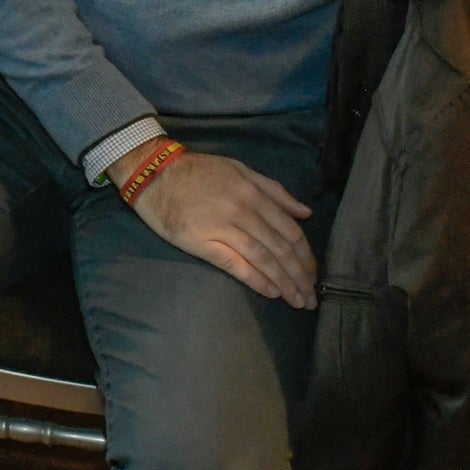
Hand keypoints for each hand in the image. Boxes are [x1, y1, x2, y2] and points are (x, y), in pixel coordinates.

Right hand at [122, 149, 316, 306]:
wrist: (154, 173)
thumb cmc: (199, 171)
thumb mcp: (240, 169)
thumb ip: (274, 191)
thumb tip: (305, 213)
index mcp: (254, 194)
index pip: (290, 231)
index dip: (306, 256)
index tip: (314, 274)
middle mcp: (244, 212)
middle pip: (280, 249)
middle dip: (300, 276)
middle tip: (311, 298)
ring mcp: (222, 228)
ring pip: (263, 259)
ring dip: (284, 283)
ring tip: (297, 301)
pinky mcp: (201, 242)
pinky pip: (235, 264)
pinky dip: (256, 280)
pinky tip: (271, 292)